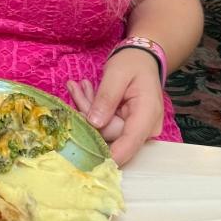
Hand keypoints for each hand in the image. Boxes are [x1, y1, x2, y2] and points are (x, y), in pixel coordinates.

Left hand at [71, 49, 164, 165]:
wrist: (142, 59)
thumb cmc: (133, 63)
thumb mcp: (117, 73)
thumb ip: (106, 97)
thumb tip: (94, 123)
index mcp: (147, 113)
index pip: (130, 142)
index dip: (111, 155)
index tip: (88, 161)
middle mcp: (145, 126)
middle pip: (112, 134)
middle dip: (89, 115)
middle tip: (73, 87)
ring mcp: (136, 128)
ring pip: (105, 129)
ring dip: (89, 108)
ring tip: (76, 85)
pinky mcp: (127, 126)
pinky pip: (106, 124)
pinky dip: (93, 108)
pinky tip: (83, 90)